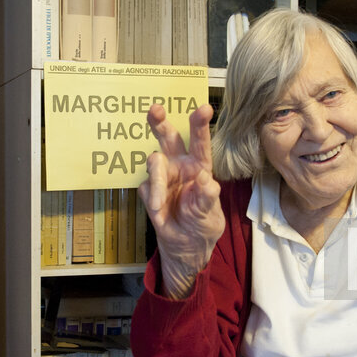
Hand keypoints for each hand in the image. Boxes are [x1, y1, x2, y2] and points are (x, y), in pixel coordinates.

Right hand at [138, 103, 224, 298]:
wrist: (184, 247)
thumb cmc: (203, 226)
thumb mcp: (210, 216)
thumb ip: (207, 199)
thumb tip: (206, 180)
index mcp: (200, 167)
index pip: (200, 143)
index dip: (200, 125)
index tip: (203, 109)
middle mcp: (181, 165)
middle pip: (169, 137)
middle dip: (160, 122)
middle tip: (155, 110)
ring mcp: (163, 176)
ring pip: (154, 161)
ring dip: (157, 180)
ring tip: (159, 206)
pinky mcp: (149, 189)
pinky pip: (146, 187)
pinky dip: (152, 198)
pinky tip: (159, 212)